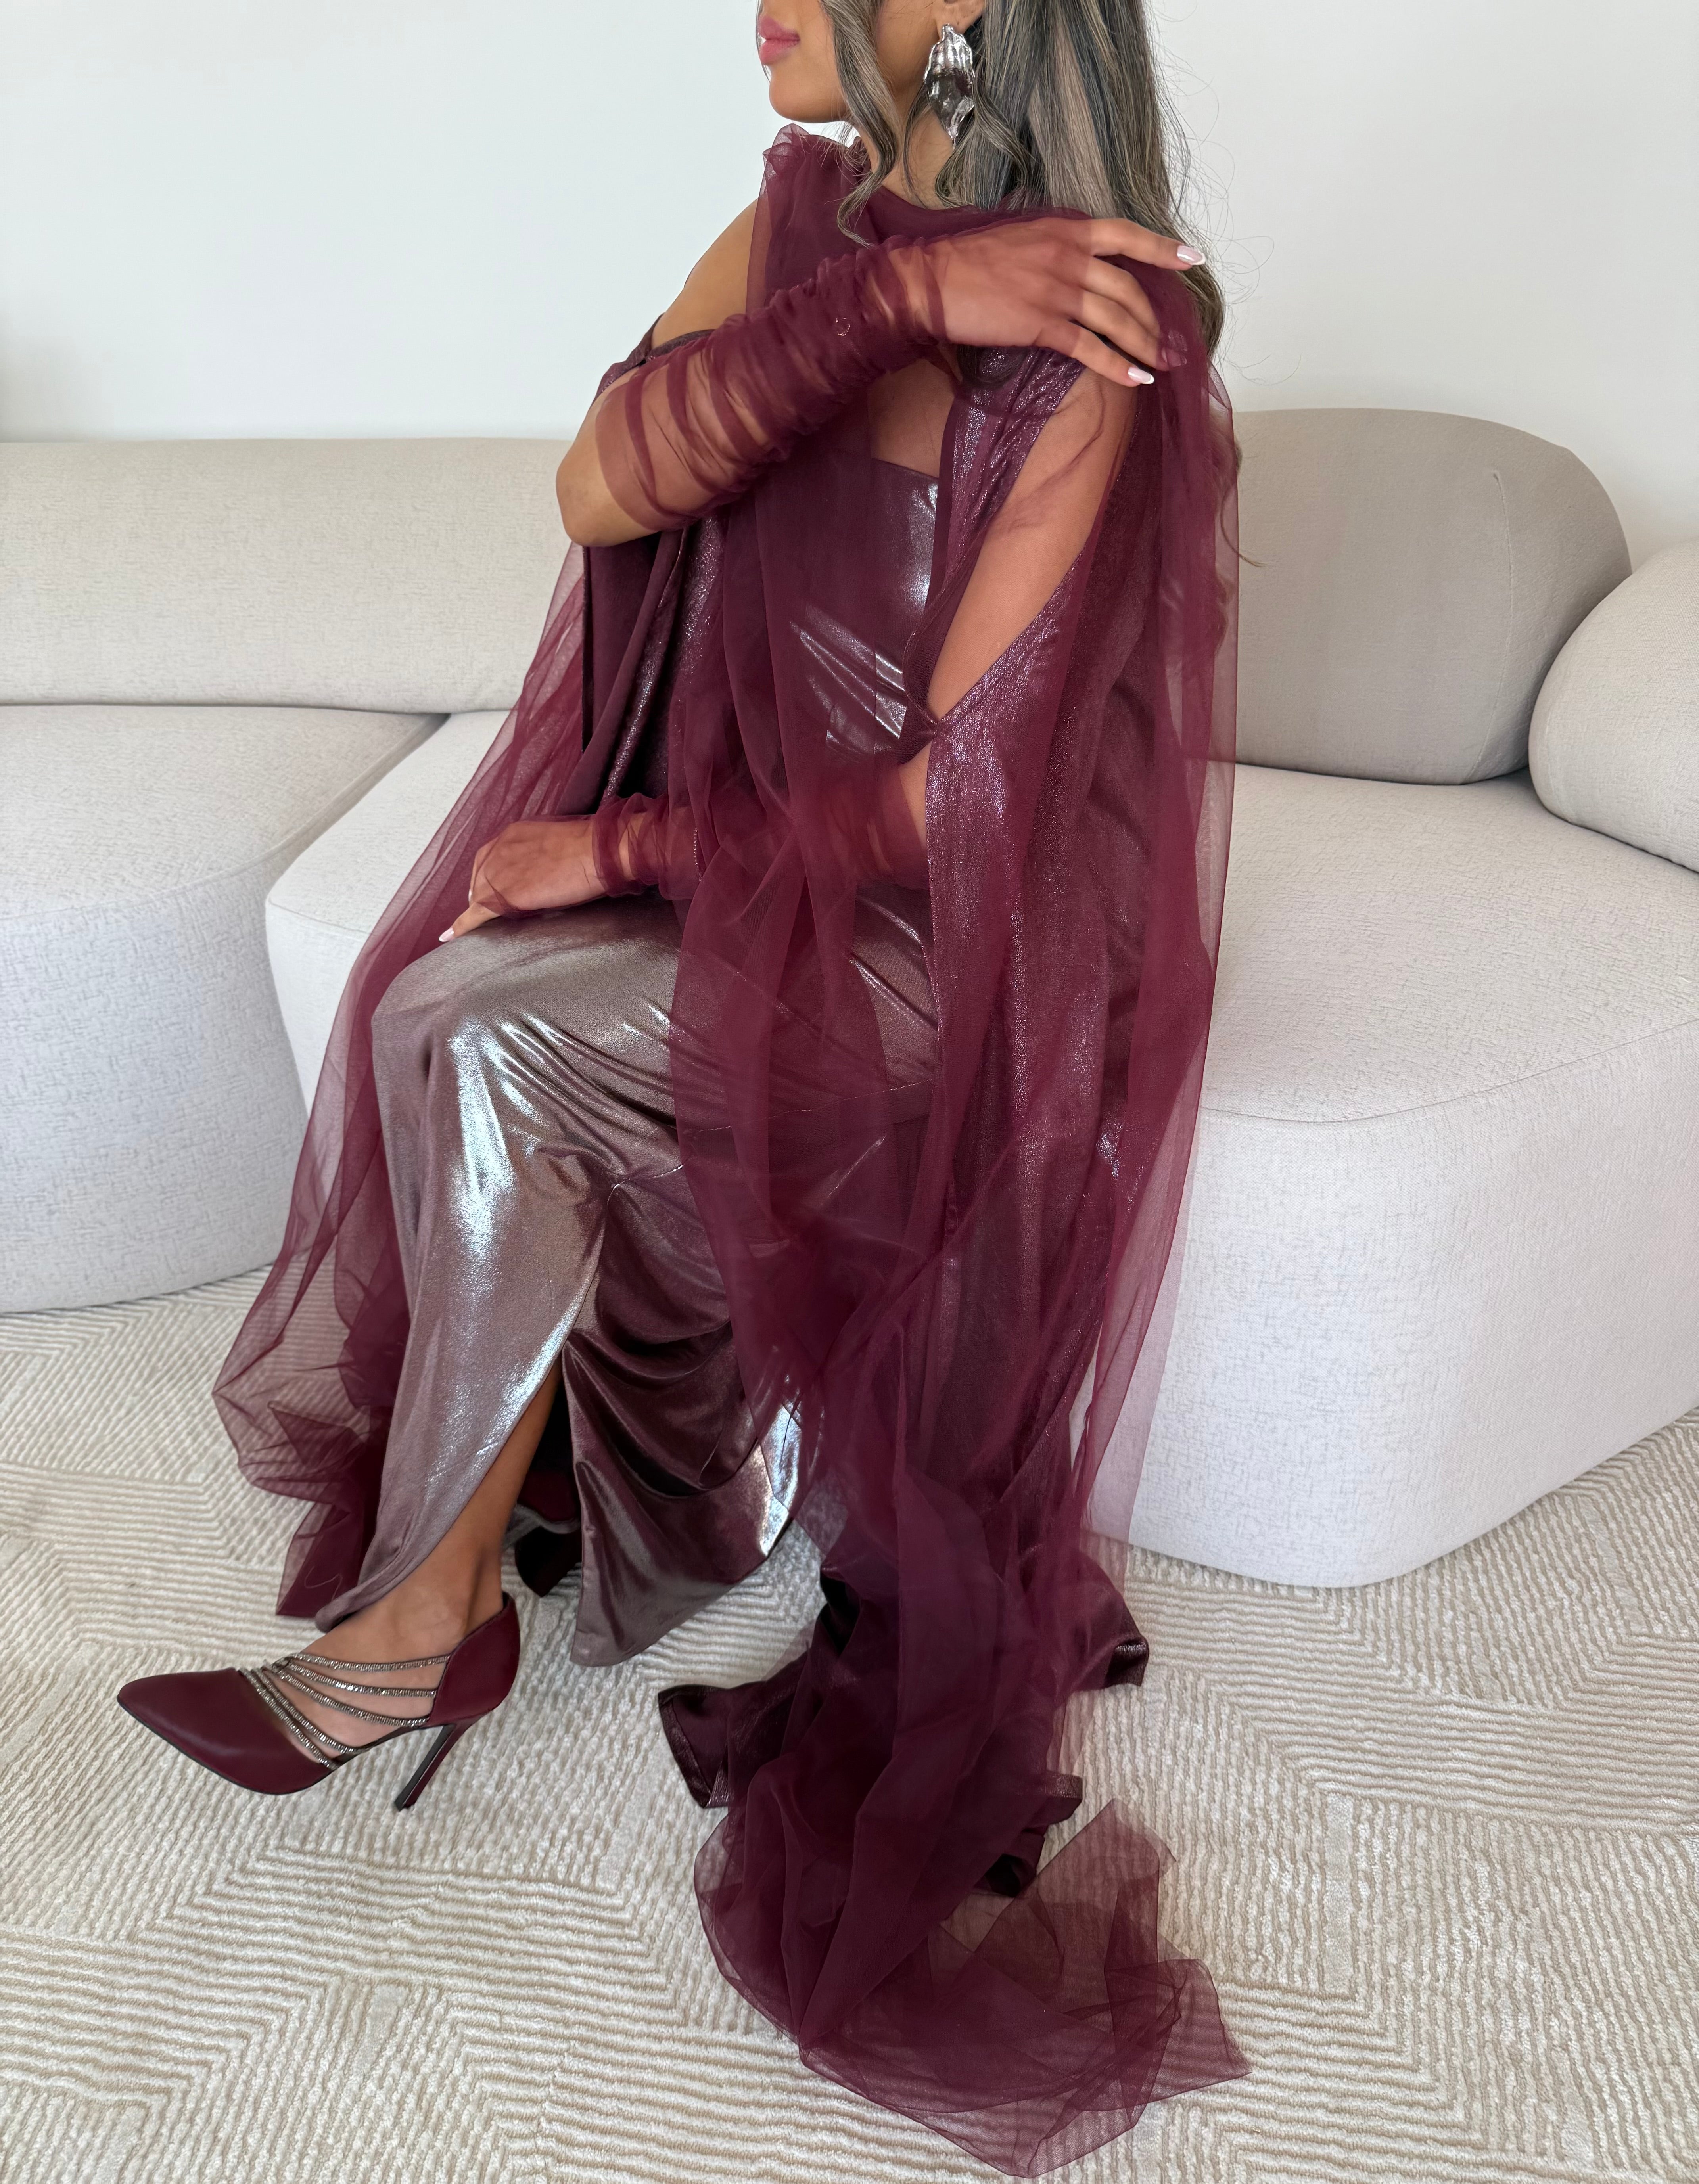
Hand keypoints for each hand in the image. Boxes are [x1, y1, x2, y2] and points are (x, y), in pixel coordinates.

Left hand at [440, 816, 603, 940]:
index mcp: (513, 834)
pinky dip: (461, 926)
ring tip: (475, 925)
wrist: (597, 852)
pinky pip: (476, 913)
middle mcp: (499, 849)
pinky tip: (450, 936)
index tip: (490, 887)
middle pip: (479, 877)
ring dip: (478, 909)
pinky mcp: (504, 894)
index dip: (486, 875)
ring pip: (478, 895)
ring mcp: (499, 871)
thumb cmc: (590, 847)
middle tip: (486, 911)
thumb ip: (542, 854)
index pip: (488, 857)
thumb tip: (546, 869)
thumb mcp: (557, 842)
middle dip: (480, 893)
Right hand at [906, 216, 1202, 388]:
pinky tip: (1135, 380)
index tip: (1193, 260)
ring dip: (1144, 345)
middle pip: (1127, 288)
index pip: (1126, 235)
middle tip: (1173, 342)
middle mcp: (1069, 257)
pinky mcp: (1042, 325)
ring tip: (1162, 365)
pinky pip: (1090, 349)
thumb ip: (1056, 249)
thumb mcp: (1022, 238)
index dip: (1162, 248)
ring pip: (1115, 319)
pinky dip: (1117, 366)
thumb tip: (1078, 267)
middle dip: (1155, 319)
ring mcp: (1057, 291)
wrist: (932, 281)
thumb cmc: (969, 262)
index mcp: (1066, 231)